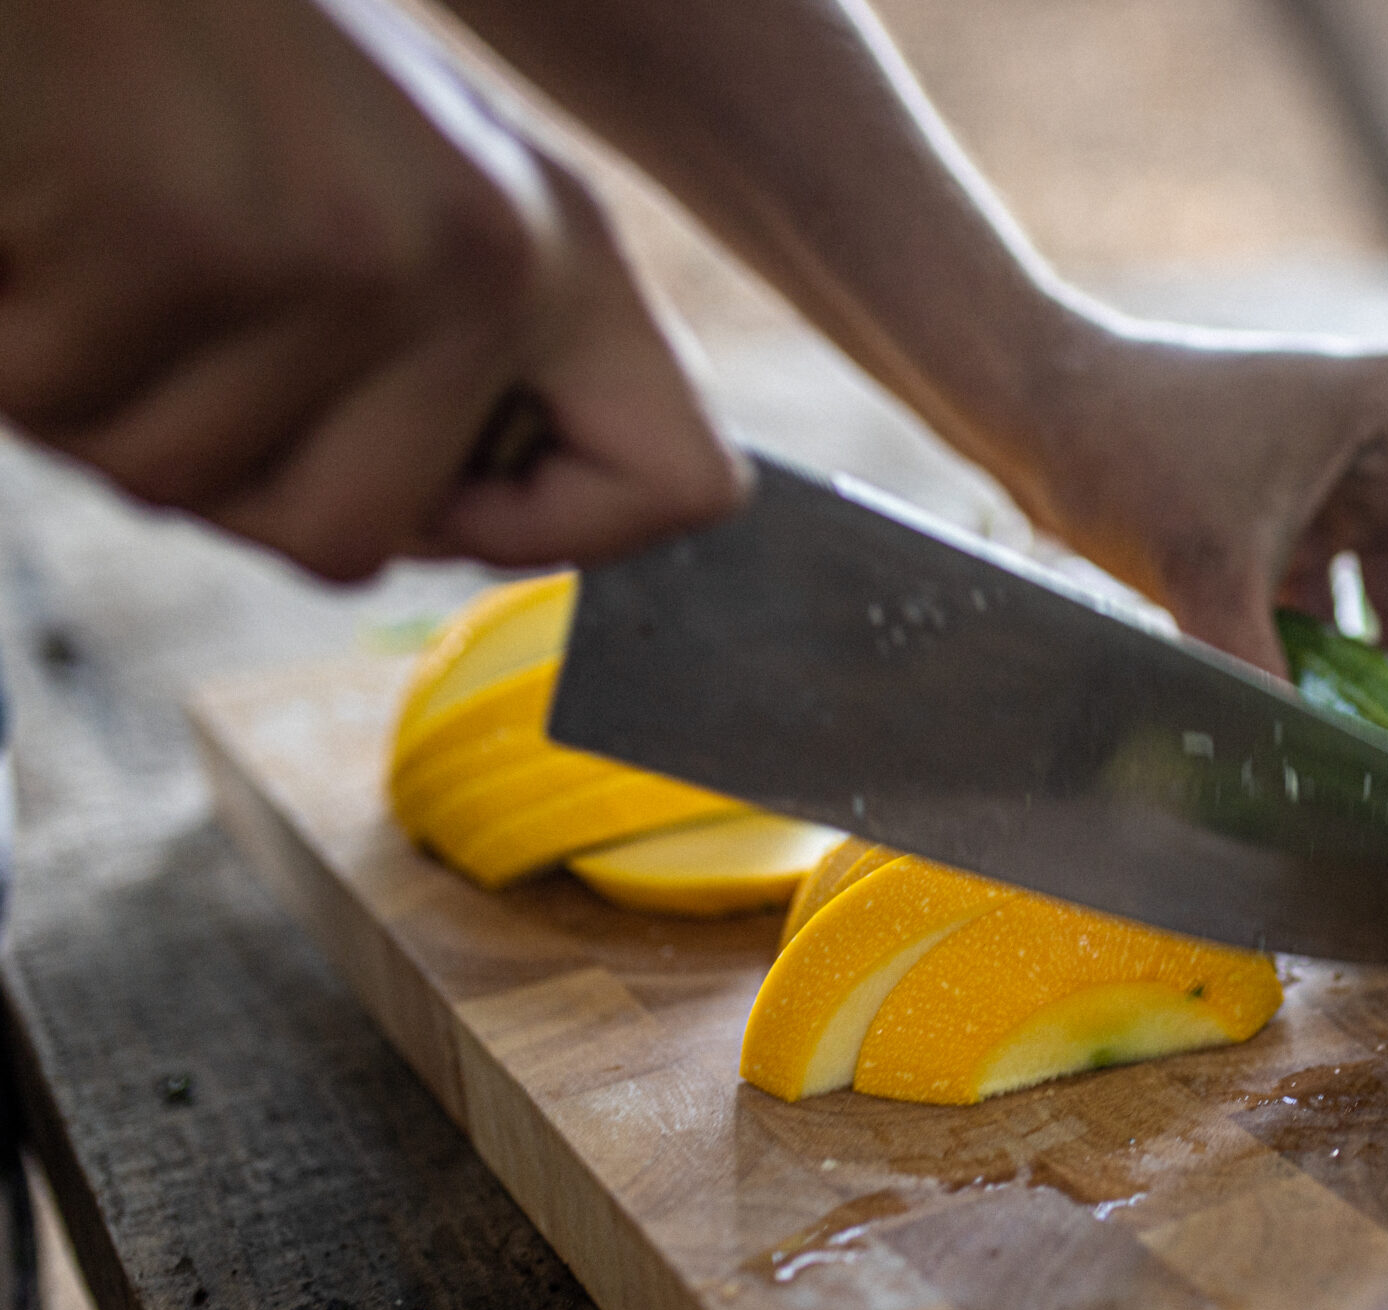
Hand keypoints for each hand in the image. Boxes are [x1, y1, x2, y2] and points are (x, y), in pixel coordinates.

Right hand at [0, 0, 740, 581]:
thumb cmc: (195, 50)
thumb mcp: (393, 184)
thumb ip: (456, 356)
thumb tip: (464, 518)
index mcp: (555, 243)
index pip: (679, 484)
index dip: (543, 530)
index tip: (443, 491)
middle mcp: (482, 253)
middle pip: (356, 540)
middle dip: (231, 469)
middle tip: (179, 315)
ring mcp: (338, 252)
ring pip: (189, 484)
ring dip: (102, 393)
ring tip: (103, 238)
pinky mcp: (178, 241)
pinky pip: (57, 402)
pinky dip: (8, 334)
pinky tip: (37, 218)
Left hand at [1008, 325, 1387, 692]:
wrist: (1033, 410)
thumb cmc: (1126, 447)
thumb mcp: (1206, 569)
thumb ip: (1261, 671)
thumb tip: (1296, 767)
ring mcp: (1348, 480)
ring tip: (1372, 729)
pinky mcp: (1303, 517)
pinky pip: (1354, 597)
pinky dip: (1343, 650)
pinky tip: (1317, 703)